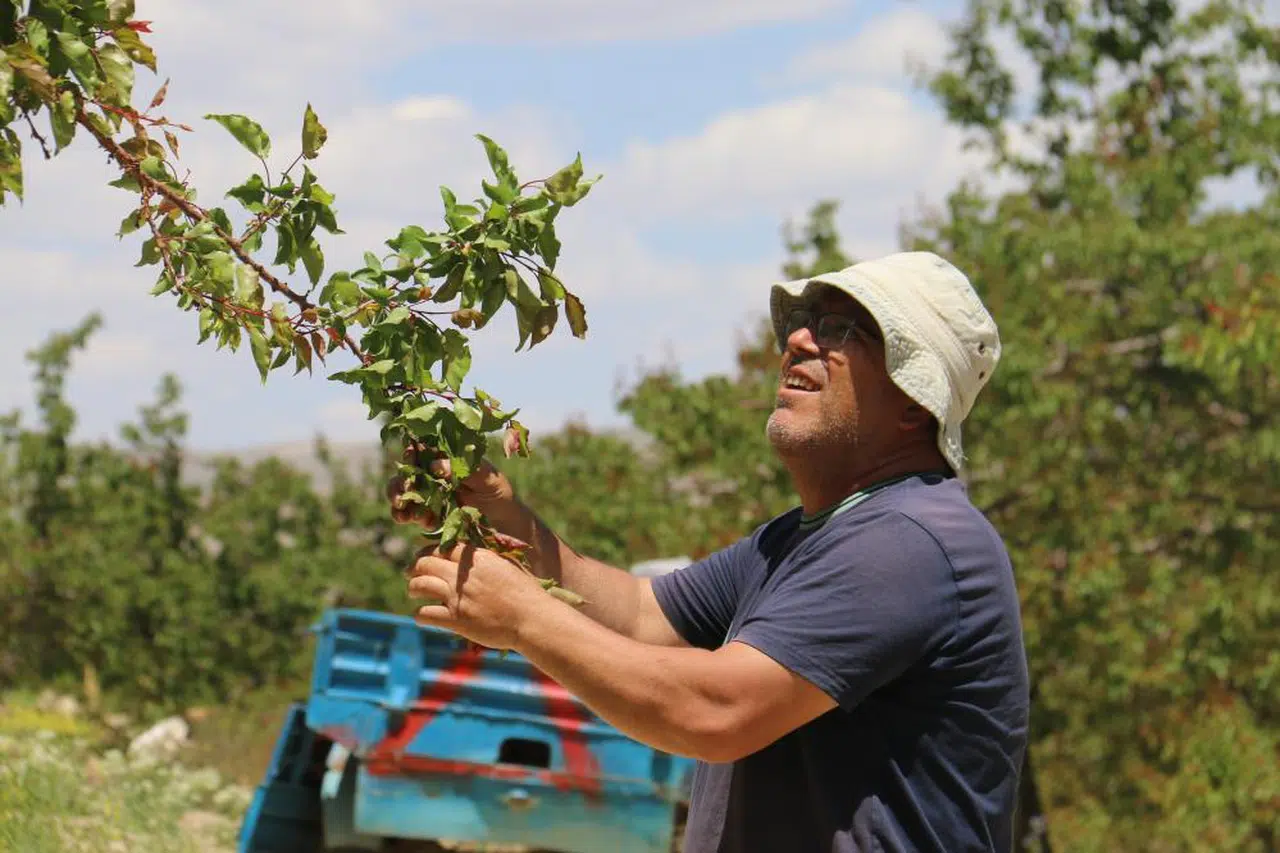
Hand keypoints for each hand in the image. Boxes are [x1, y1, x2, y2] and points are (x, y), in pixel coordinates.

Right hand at [386, 444, 514, 529]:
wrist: (502, 520)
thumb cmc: (496, 490)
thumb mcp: (487, 477)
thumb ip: (464, 469)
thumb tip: (435, 466)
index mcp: (447, 457)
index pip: (423, 448)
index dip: (412, 451)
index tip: (410, 457)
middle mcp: (433, 472)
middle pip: (407, 471)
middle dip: (400, 480)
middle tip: (404, 491)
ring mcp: (428, 493)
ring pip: (403, 491)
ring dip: (397, 498)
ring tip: (402, 509)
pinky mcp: (427, 512)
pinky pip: (409, 512)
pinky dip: (403, 515)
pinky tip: (407, 519)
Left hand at [406, 542, 546, 650]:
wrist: (532, 619)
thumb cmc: (526, 594)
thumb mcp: (508, 566)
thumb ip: (487, 560)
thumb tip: (473, 556)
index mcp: (477, 558)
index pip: (443, 547)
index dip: (430, 551)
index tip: (427, 557)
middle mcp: (463, 574)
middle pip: (425, 562)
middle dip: (415, 567)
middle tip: (412, 574)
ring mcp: (457, 596)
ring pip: (419, 585)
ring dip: (413, 588)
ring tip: (414, 593)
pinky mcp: (455, 619)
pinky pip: (424, 614)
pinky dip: (419, 615)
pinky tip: (423, 616)